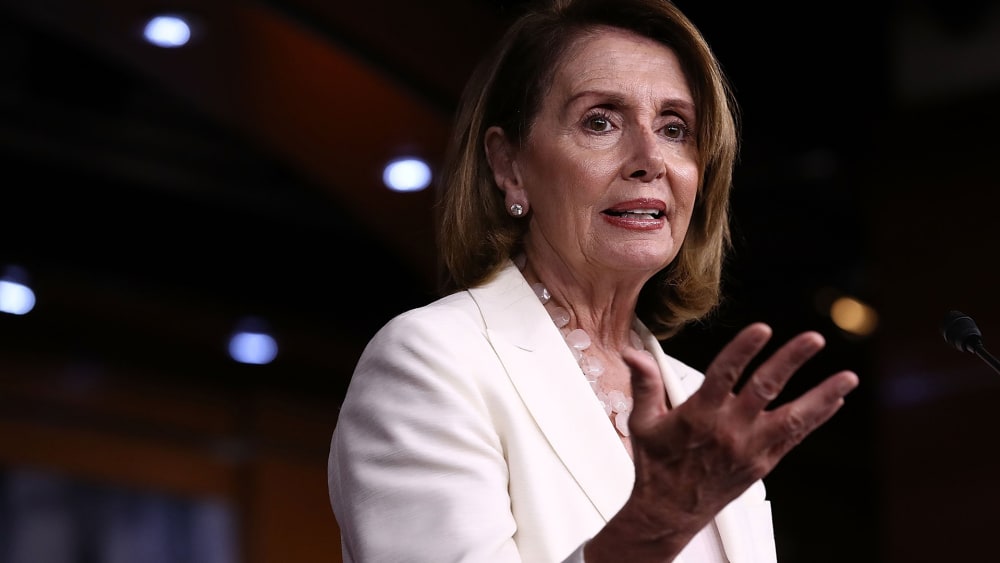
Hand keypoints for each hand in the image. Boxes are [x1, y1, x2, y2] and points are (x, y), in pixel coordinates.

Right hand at [587, 323, 858, 560]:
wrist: (669, 512)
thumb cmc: (655, 464)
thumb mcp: (642, 422)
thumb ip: (645, 384)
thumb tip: (633, 353)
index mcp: (699, 416)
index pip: (724, 374)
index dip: (743, 350)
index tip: (762, 329)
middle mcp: (729, 431)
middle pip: (765, 389)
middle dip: (791, 361)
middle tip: (813, 339)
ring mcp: (749, 448)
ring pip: (793, 418)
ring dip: (822, 395)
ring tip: (848, 377)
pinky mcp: (762, 463)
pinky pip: (795, 437)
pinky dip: (816, 417)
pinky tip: (834, 400)